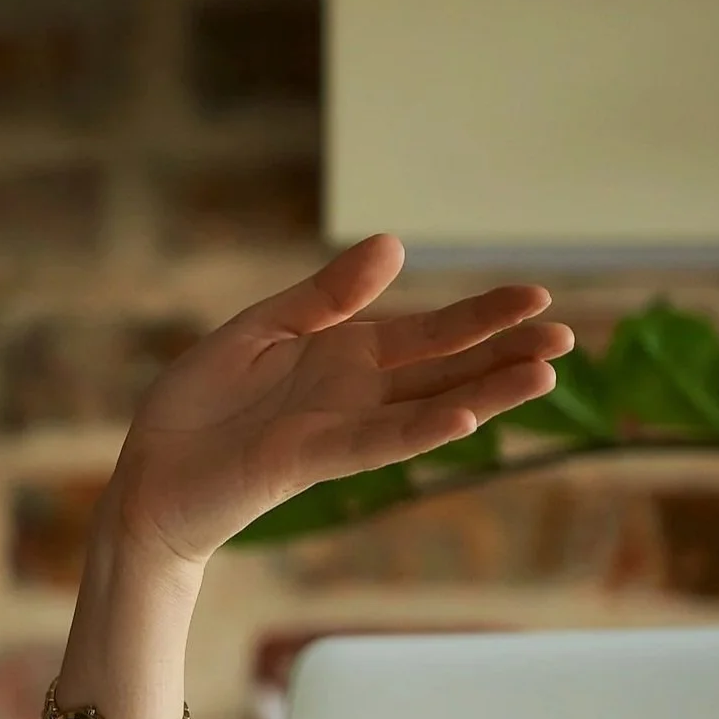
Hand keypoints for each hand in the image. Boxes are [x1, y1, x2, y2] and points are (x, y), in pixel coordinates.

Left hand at [106, 232, 574, 565]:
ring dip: (482, 395)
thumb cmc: (200, 407)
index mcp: (343, 356)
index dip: (480, 315)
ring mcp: (335, 429)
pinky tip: (461, 420)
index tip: (538, 296)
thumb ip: (325, 296)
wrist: (150, 474)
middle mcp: (352, 395)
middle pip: (441, 370)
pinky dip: (415, 431)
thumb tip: (395, 243)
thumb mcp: (261, 330)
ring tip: (543, 375)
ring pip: (424, 409)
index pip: (427, 333)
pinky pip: (371, 444)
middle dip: (502, 354)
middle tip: (568, 337)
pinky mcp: (306, 460)